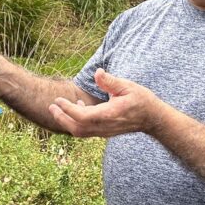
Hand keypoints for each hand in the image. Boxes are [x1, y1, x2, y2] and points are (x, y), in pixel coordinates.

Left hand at [49, 69, 163, 137]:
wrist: (152, 119)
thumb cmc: (141, 100)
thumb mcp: (128, 86)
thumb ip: (110, 81)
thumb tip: (97, 72)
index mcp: (109, 115)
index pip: (82, 116)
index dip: (67, 109)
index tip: (58, 100)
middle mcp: (104, 126)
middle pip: (77, 128)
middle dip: (62, 118)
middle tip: (51, 106)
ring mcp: (104, 132)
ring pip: (80, 132)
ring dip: (67, 122)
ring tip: (58, 108)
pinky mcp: (105, 132)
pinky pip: (86, 131)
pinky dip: (76, 123)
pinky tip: (79, 107)